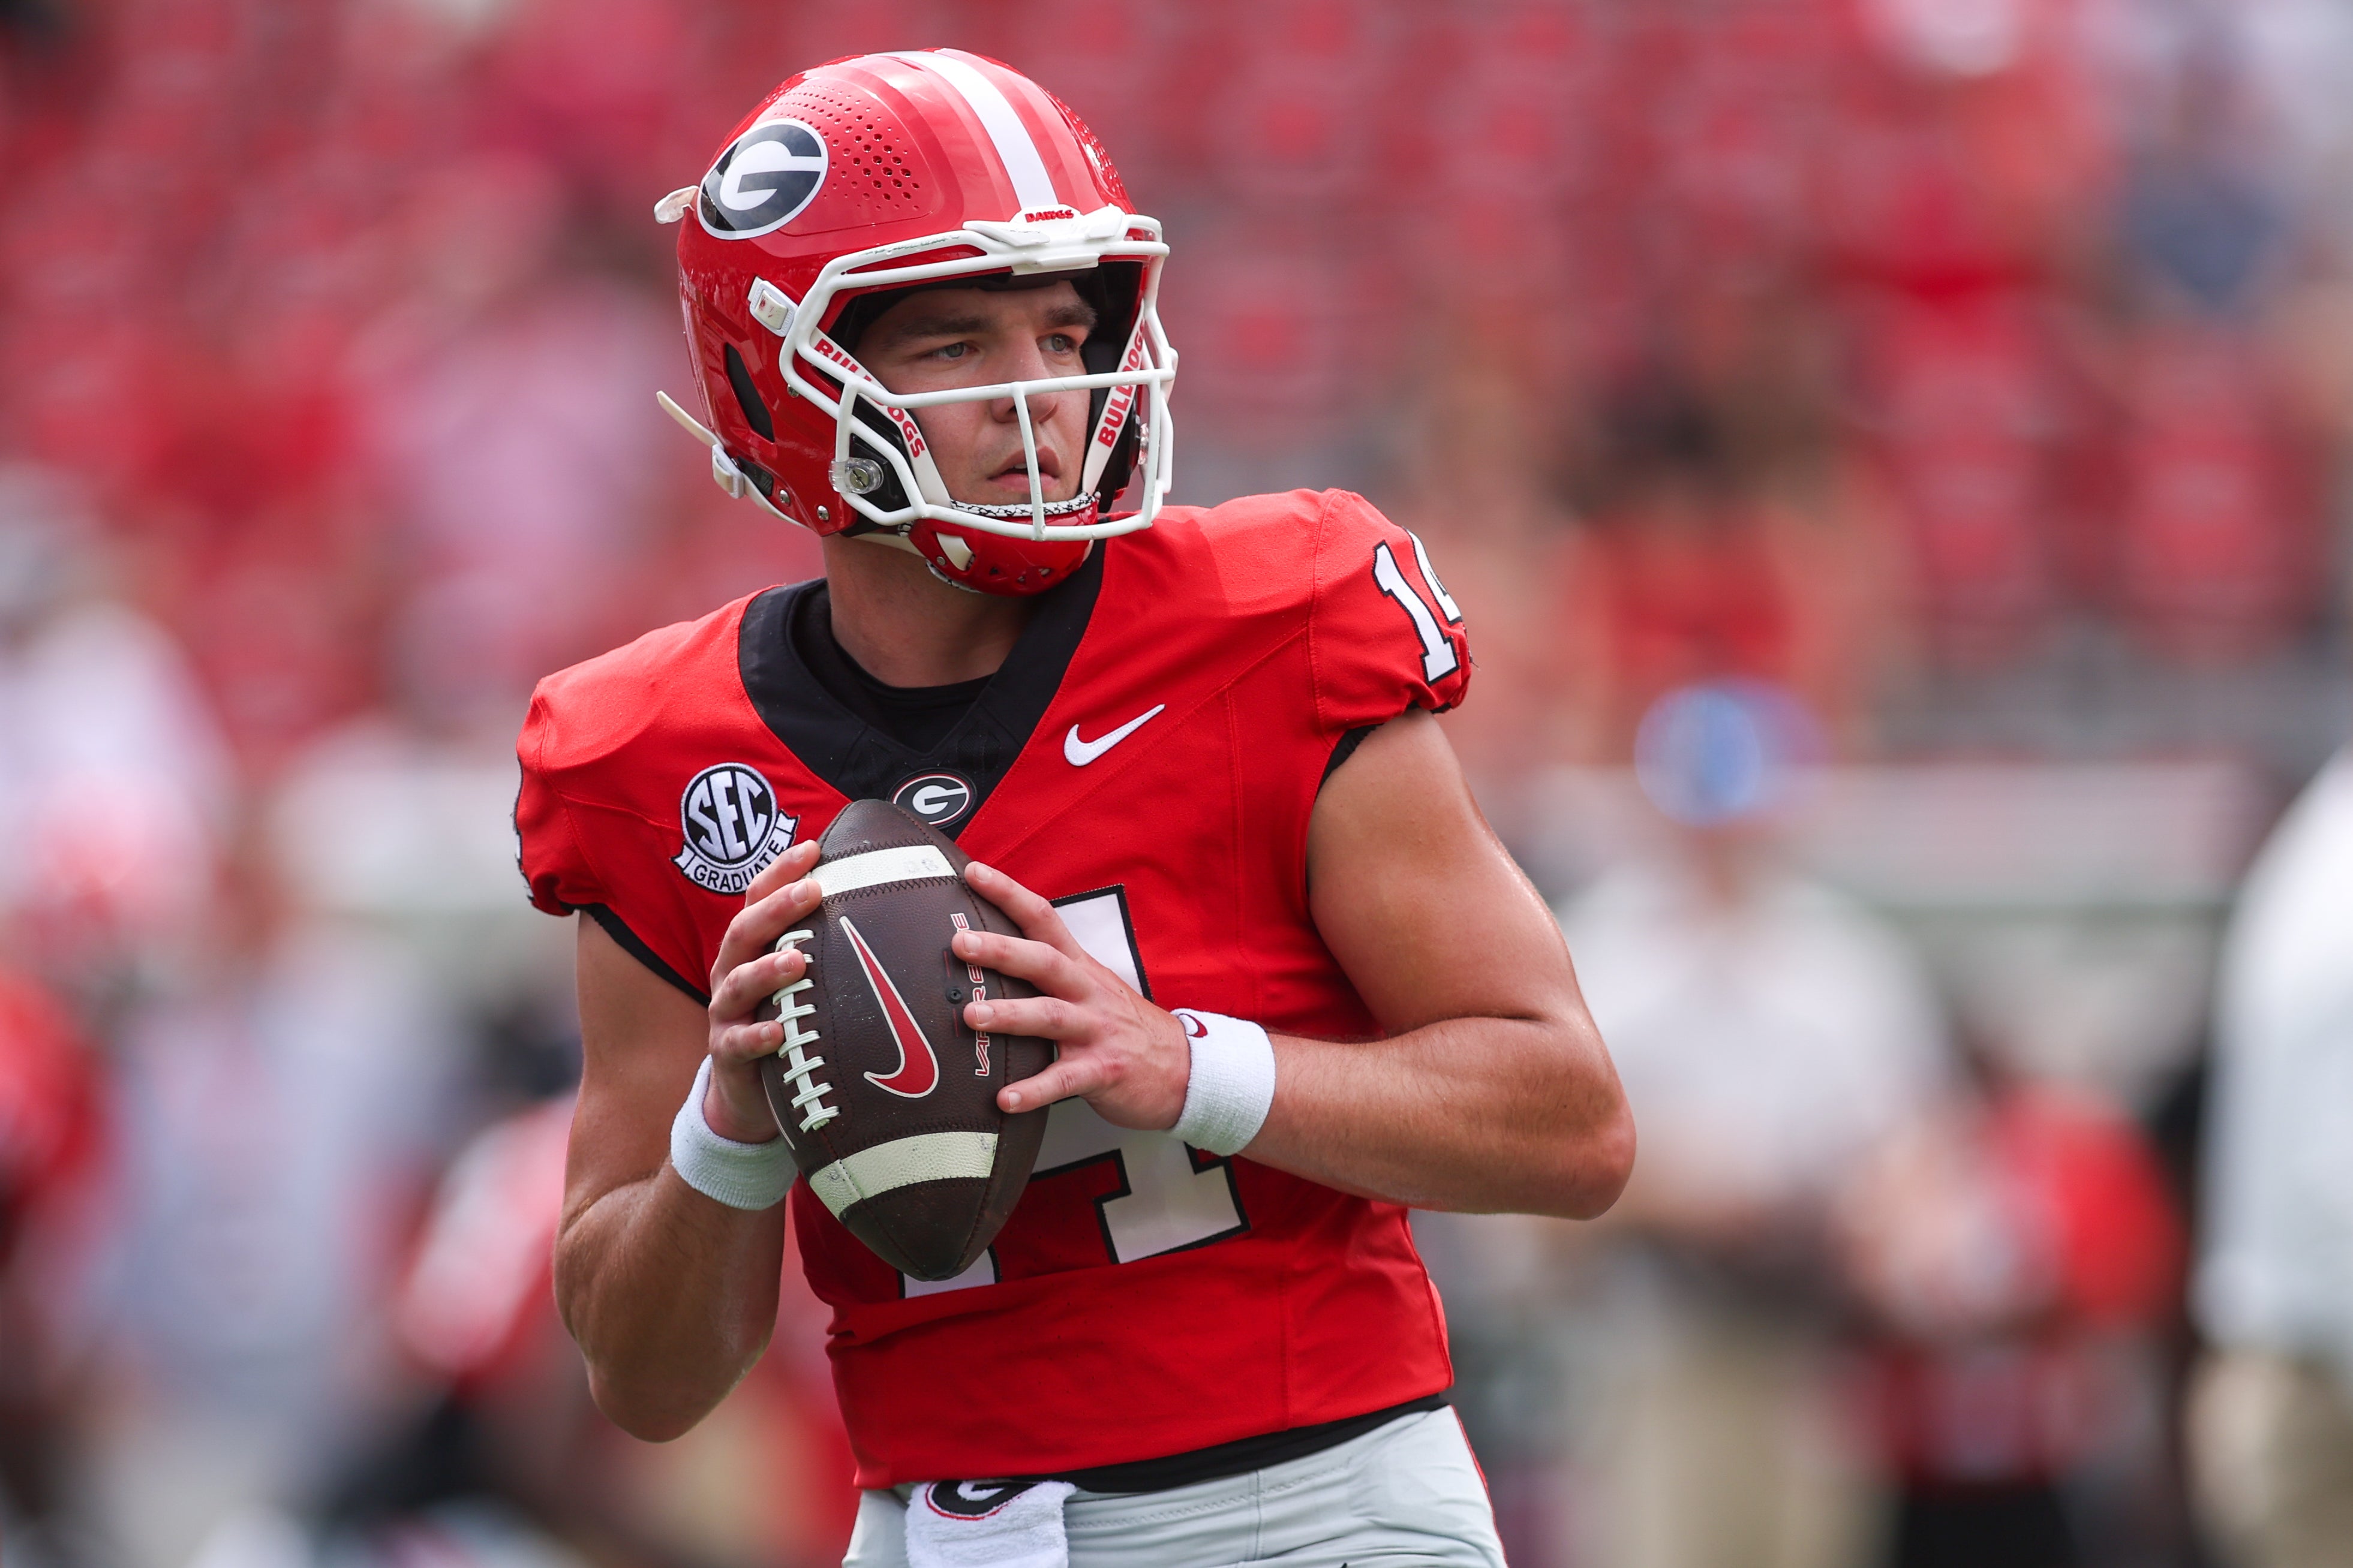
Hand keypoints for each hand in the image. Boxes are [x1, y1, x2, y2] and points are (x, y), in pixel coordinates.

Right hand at [700, 840, 822, 1143]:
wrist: (749, 1093)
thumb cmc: (787, 1022)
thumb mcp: (802, 982)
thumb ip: (826, 948)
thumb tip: (882, 905)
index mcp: (750, 949)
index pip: (759, 899)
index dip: (781, 872)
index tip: (814, 847)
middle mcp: (732, 973)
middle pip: (745, 932)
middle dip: (777, 909)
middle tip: (812, 891)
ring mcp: (727, 1015)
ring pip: (737, 984)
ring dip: (766, 969)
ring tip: (797, 960)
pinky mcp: (727, 1056)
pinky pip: (737, 1044)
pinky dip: (756, 1037)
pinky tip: (776, 1032)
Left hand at [954, 862, 1190, 1130]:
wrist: (1183, 1070)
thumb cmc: (1124, 1026)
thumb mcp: (1092, 987)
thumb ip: (1050, 971)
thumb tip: (989, 955)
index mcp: (1081, 968)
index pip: (1044, 919)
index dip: (1009, 893)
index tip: (974, 872)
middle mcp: (1088, 993)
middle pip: (1045, 962)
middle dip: (1003, 950)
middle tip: (961, 942)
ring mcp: (1096, 1032)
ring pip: (1052, 1017)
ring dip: (1011, 1015)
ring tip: (971, 1016)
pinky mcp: (1103, 1072)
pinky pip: (1064, 1081)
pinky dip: (1034, 1090)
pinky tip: (1004, 1099)